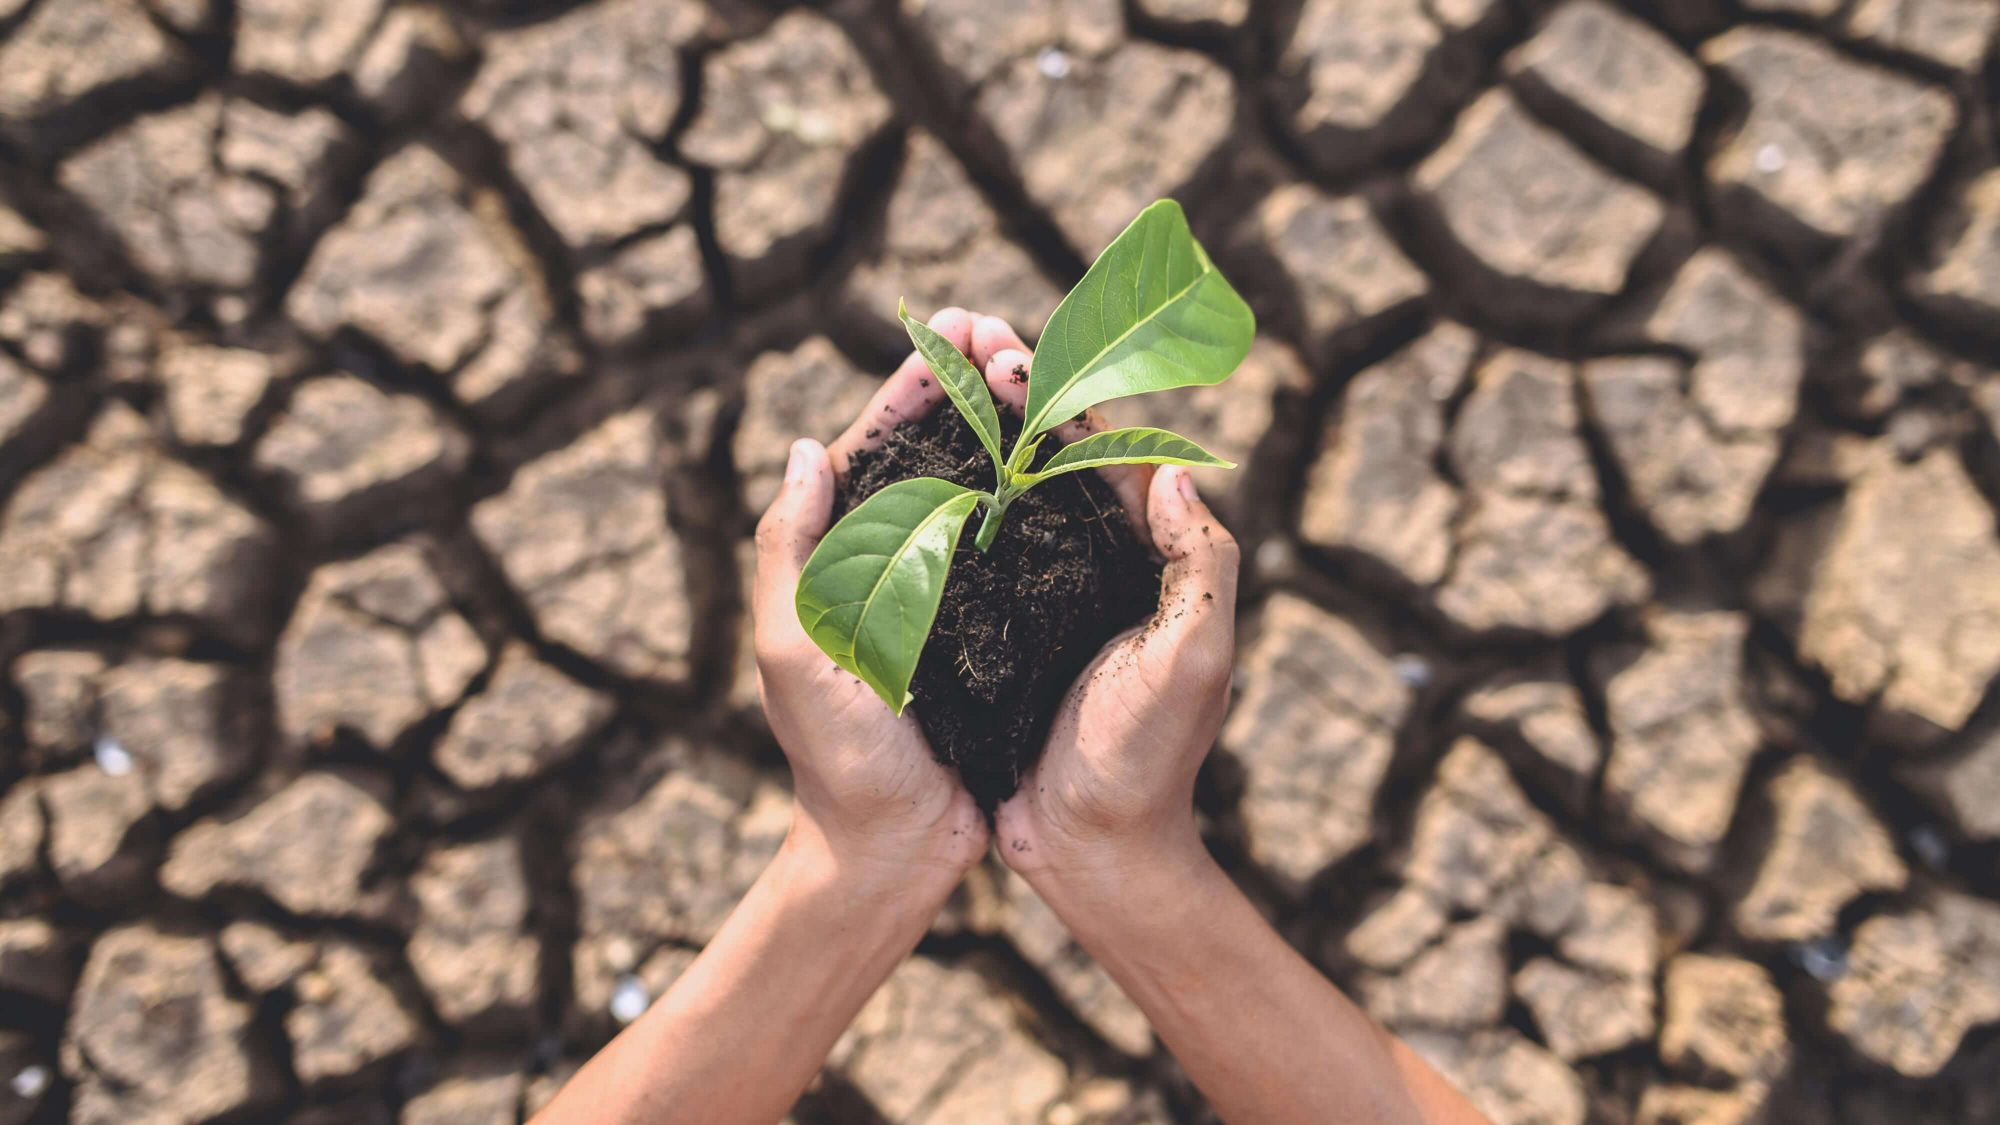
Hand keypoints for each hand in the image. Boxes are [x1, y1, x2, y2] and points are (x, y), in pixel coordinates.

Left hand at [751, 308, 1023, 892]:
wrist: (895, 849)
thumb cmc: (837, 759)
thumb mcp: (796, 651)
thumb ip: (790, 552)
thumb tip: (806, 449)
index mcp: (839, 559)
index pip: (874, 447)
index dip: (914, 383)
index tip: (955, 326)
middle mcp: (894, 564)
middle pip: (934, 452)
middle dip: (969, 384)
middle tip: (1009, 331)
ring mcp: (947, 593)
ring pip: (982, 487)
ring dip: (1010, 427)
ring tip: (1046, 372)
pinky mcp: (997, 627)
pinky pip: (1022, 545)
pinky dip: (1044, 495)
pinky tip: (1077, 460)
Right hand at [967, 328, 1241, 888]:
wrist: (1091, 852)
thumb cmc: (1146, 761)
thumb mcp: (1194, 661)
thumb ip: (1203, 566)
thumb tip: (1177, 470)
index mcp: (1145, 560)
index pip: (1104, 453)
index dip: (1058, 394)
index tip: (1008, 345)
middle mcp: (1094, 567)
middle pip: (1049, 458)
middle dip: (1007, 391)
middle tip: (960, 332)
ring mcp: (1042, 599)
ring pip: (1004, 495)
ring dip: (970, 433)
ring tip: (929, 376)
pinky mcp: (998, 635)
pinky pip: (968, 554)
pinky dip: (941, 505)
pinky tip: (901, 474)